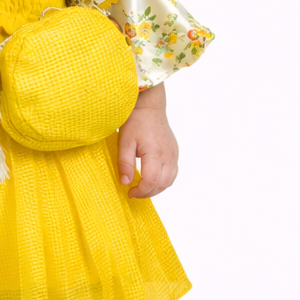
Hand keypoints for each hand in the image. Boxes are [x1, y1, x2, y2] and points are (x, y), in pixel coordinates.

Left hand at [116, 83, 178, 198]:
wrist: (149, 106)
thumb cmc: (135, 122)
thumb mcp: (125, 142)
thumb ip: (125, 163)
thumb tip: (125, 182)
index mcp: (155, 153)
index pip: (151, 181)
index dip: (140, 191)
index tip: (130, 192)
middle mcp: (168, 156)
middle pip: (162, 184)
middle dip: (148, 192)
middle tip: (134, 193)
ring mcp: (174, 154)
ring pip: (169, 181)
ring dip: (157, 188)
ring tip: (142, 188)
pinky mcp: (175, 152)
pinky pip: (173, 173)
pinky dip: (163, 180)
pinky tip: (152, 179)